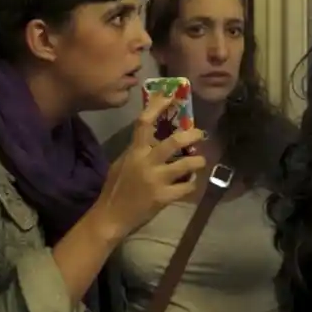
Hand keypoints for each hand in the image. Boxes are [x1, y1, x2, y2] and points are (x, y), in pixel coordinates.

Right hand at [95, 93, 206, 238]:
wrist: (111, 217)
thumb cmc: (114, 189)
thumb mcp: (122, 163)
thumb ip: (137, 150)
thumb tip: (153, 138)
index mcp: (134, 152)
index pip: (145, 122)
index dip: (157, 105)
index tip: (170, 95)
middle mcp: (147, 163)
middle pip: (174, 141)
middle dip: (192, 135)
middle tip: (200, 133)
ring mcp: (157, 180)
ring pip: (187, 164)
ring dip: (198, 161)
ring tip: (200, 161)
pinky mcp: (164, 198)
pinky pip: (187, 187)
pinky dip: (192, 184)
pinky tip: (191, 183)